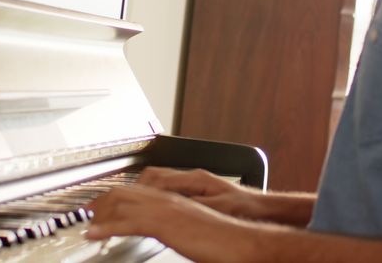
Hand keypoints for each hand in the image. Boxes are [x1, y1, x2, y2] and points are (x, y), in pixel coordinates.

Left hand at [85, 183, 259, 262]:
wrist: (242, 241)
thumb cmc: (223, 240)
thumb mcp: (193, 229)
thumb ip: (176, 226)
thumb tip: (167, 232)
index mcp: (174, 199)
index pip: (137, 192)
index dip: (114, 199)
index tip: (101, 209)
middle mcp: (168, 198)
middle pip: (124, 193)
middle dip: (102, 203)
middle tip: (87, 216)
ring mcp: (166, 209)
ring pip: (123, 204)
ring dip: (100, 215)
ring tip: (86, 225)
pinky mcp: (166, 224)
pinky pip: (129, 223)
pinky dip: (107, 228)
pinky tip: (94, 235)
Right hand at [134, 167, 265, 219]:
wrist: (261, 207)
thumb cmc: (245, 207)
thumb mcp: (218, 207)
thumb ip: (193, 204)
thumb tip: (171, 204)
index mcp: (196, 179)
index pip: (158, 179)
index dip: (140, 191)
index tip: (125, 200)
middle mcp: (193, 176)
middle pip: (155, 175)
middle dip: (136, 187)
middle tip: (120, 200)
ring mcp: (195, 181)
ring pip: (161, 178)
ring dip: (145, 188)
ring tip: (131, 201)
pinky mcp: (198, 188)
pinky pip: (170, 186)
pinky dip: (157, 192)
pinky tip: (154, 202)